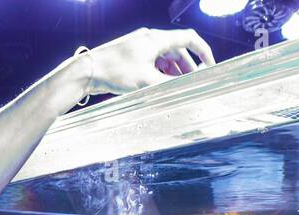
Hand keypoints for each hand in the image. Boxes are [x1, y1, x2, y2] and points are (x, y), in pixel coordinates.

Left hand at [84, 28, 214, 96]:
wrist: (87, 71)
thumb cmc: (114, 72)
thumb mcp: (146, 82)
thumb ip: (170, 85)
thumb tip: (189, 91)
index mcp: (155, 39)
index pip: (189, 39)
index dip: (204, 52)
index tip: (211, 65)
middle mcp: (149, 39)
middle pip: (178, 50)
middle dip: (189, 67)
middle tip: (194, 83)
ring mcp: (140, 46)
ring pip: (166, 57)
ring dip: (175, 71)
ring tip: (178, 87)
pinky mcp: (132, 55)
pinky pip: (154, 61)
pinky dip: (162, 72)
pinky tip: (161, 85)